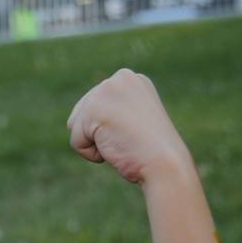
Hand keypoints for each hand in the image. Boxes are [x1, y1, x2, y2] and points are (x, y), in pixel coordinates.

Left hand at [66, 69, 191, 182]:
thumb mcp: (133, 123)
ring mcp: (106, 90)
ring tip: (122, 142)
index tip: (135, 132)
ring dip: (95, 143)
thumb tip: (84, 120)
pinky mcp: (94, 109)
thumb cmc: (151, 152)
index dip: (108, 129)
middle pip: (81, 114)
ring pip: (75, 126)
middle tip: (129, 139)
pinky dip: (91, 153)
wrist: (165, 164)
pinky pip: (76, 141)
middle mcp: (119, 78)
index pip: (94, 106)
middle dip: (99, 135)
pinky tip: (116, 147)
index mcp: (131, 80)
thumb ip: (112, 113)